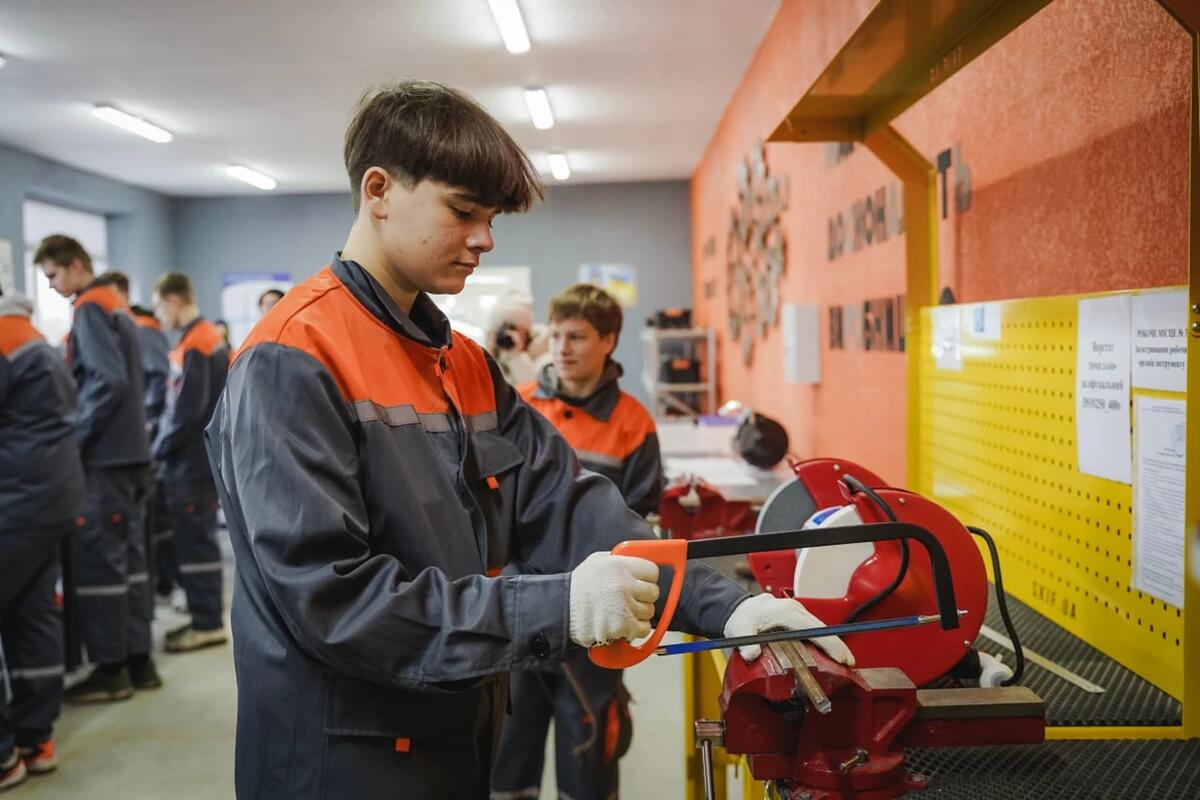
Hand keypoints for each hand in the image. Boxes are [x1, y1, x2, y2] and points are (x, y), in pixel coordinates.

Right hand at [569, 553, 659, 646]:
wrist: (561, 609)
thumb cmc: (578, 587)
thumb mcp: (596, 561)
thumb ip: (618, 559)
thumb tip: (635, 559)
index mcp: (620, 566)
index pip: (652, 571)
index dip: (647, 578)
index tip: (641, 582)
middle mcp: (624, 584)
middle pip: (653, 592)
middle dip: (643, 597)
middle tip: (630, 599)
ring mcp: (625, 606)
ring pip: (649, 611)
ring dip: (638, 613)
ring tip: (621, 611)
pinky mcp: (623, 626)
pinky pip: (643, 628)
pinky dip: (635, 629)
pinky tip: (623, 624)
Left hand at [723, 594, 854, 665]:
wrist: (737, 609)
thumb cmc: (741, 618)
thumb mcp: (739, 631)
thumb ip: (744, 644)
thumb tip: (751, 655)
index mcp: (785, 612)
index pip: (814, 629)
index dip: (830, 645)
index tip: (841, 658)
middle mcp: (794, 609)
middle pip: (823, 628)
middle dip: (838, 646)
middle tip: (850, 664)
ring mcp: (797, 612)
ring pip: (820, 628)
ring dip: (833, 644)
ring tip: (844, 662)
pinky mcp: (796, 617)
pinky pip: (814, 628)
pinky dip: (824, 640)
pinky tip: (830, 653)